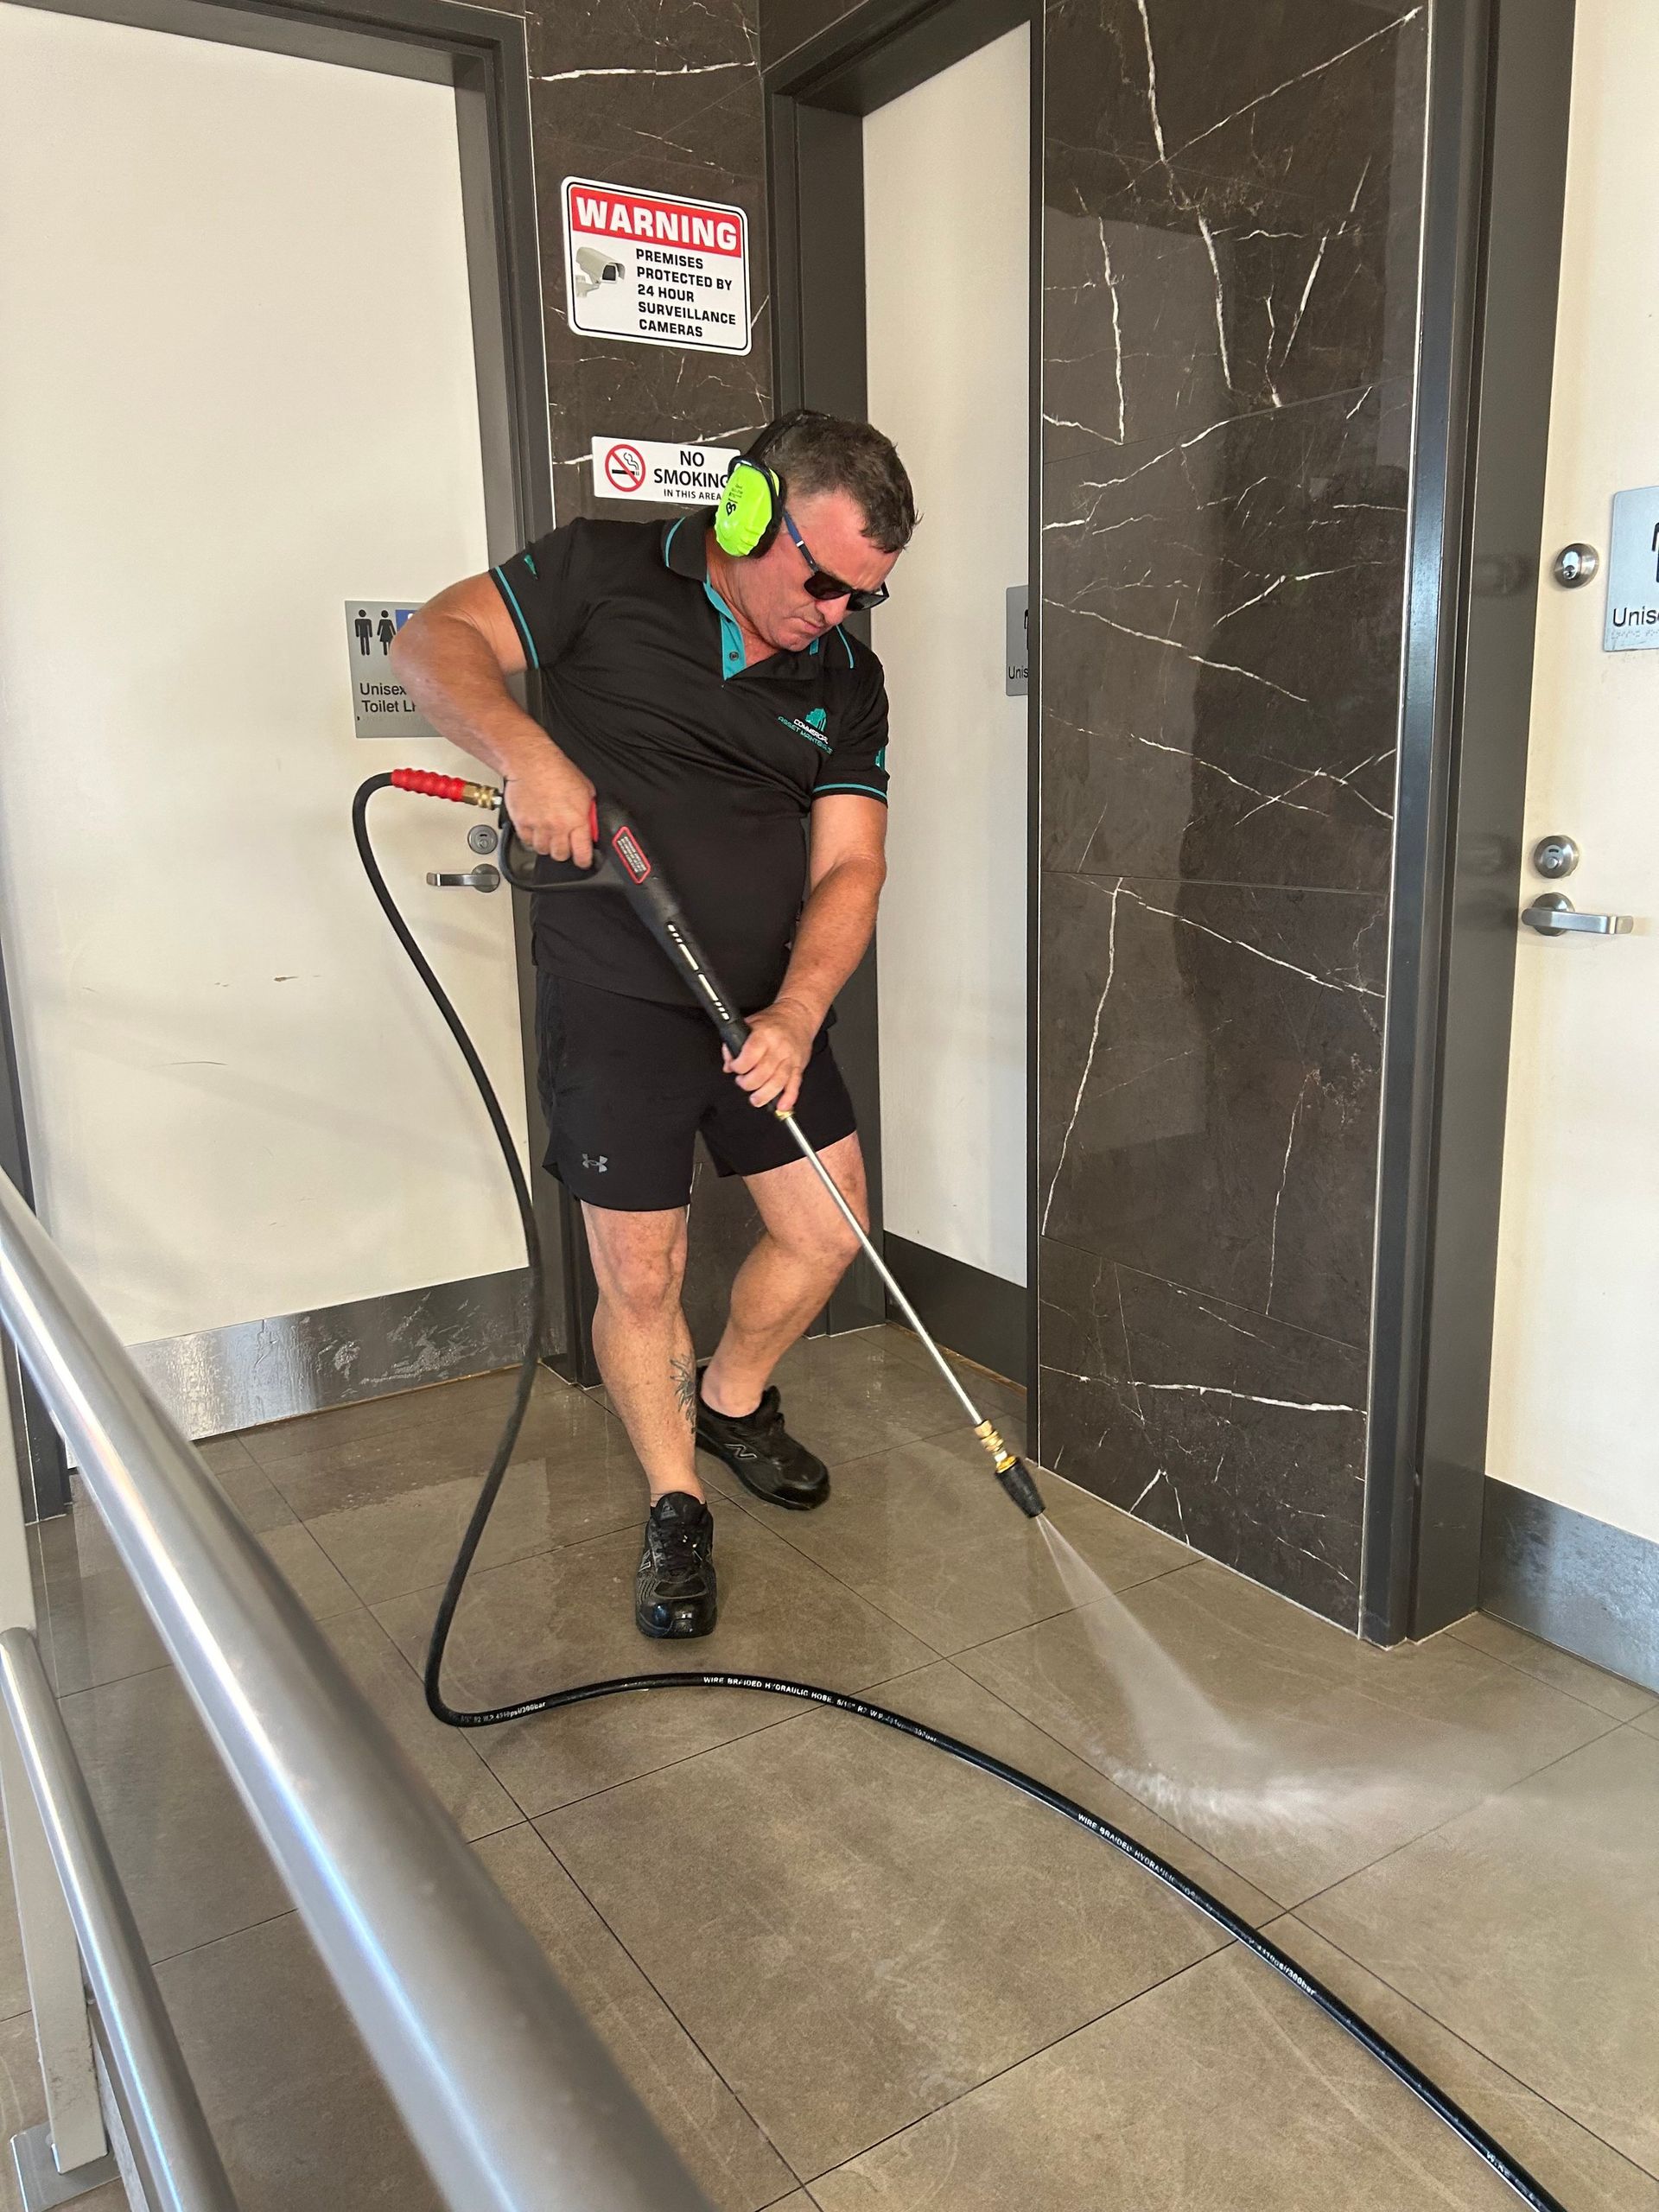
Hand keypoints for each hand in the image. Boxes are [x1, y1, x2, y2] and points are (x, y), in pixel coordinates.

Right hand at [503, 748, 595, 865]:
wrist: (530, 762)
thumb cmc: (556, 770)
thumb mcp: (585, 790)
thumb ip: (588, 811)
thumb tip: (591, 824)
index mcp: (576, 820)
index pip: (582, 854)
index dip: (584, 860)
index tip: (583, 861)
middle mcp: (557, 826)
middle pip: (561, 856)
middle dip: (565, 852)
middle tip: (565, 844)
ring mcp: (538, 826)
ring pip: (543, 851)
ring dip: (547, 846)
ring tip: (549, 834)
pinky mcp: (522, 823)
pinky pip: (527, 842)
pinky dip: (531, 839)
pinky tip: (536, 829)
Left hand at [725, 997, 817, 1112]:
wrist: (798, 1016)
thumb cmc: (774, 1021)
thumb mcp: (750, 1024)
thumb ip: (735, 1043)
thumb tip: (728, 1063)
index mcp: (764, 1035)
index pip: (749, 1056)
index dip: (738, 1066)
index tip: (734, 1068)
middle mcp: (778, 1048)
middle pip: (762, 1073)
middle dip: (748, 1083)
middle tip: (743, 1082)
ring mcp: (790, 1059)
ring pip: (778, 1082)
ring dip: (765, 1095)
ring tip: (756, 1099)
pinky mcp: (799, 1067)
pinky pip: (795, 1085)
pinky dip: (789, 1098)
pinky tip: (782, 1106)